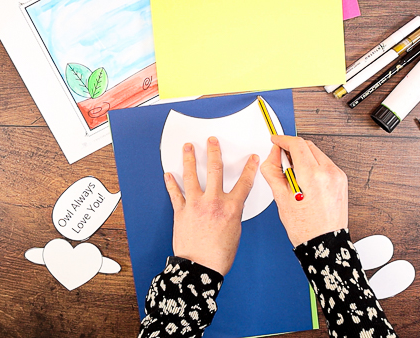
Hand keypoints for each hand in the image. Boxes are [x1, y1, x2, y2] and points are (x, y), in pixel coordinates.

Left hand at [164, 136, 259, 275]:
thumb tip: (229, 209)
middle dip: (214, 152)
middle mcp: (213, 202)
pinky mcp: (181, 211)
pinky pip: (175, 193)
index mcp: (231, 208)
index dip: (249, 168)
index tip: (251, 158)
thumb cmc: (218, 256)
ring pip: (192, 176)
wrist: (199, 268)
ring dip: (190, 159)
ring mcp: (195, 205)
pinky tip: (168, 174)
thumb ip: (232, 215)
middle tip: (212, 141)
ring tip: (188, 148)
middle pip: (216, 170)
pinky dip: (171, 183)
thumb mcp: (235, 232)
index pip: (244, 182)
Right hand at [260, 135, 347, 246]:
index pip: (297, 144)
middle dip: (293, 148)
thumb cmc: (305, 228)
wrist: (324, 244)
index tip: (276, 140)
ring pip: (317, 153)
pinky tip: (305, 180)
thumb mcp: (281, 199)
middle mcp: (329, 173)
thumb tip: (272, 156)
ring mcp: (338, 176)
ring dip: (303, 157)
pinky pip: (325, 164)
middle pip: (308, 146)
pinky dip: (313, 165)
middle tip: (281, 160)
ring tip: (293, 175)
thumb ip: (274, 171)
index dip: (283, 140)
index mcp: (313, 176)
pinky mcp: (341, 180)